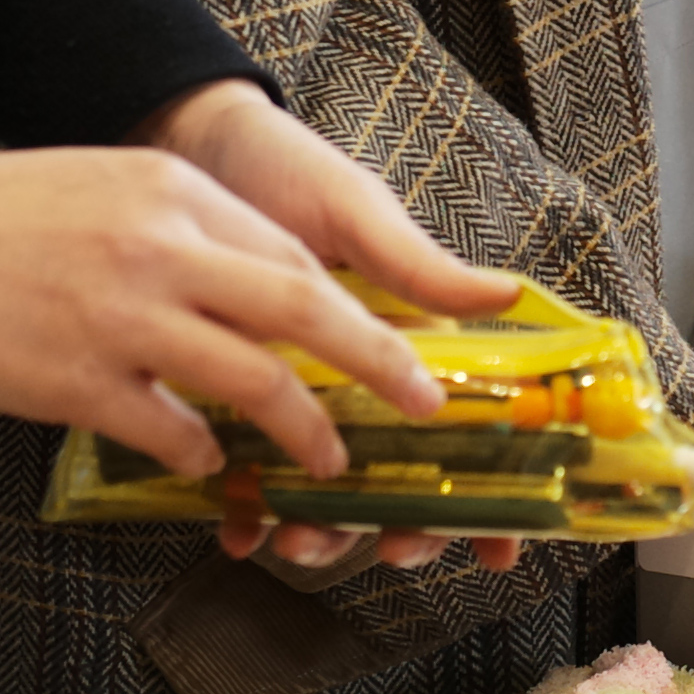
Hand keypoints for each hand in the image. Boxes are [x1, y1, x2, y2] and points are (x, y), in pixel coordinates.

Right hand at [0, 143, 448, 478]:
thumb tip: (263, 290)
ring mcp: (123, 317)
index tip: (403, 343)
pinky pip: (169, 430)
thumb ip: (190, 231)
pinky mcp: (76, 380)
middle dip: (376, 362)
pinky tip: (209, 465)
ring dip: (303, 427)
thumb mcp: (116, 187)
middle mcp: (164, 248)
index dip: (358, 306)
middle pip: (303, 307)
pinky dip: (202, 453)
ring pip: (252, 379)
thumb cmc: (3, 214)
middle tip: (424, 403)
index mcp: (178, 194)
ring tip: (329, 461)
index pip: (295, 255)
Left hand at [138, 84, 526, 570]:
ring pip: (326, 489)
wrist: (183, 147)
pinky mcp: (223, 396)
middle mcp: (353, 376)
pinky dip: (245, 506)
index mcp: (404, 336)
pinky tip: (234, 521)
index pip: (463, 426)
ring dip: (324, 531)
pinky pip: (243, 470)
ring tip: (301, 538)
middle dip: (402, 526)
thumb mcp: (354, 212)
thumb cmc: (281, 170)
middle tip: (393, 545)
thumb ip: (418, 267)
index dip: (488, 492)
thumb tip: (510, 294)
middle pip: (400, 476)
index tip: (499, 545)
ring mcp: (291, 392)